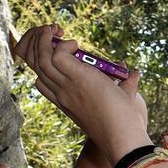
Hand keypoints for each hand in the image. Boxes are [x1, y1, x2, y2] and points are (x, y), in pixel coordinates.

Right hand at [14, 24, 151, 161]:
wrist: (124, 138)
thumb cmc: (124, 124)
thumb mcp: (121, 99)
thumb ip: (126, 84)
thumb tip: (134, 73)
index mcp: (65, 99)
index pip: (40, 79)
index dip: (40, 60)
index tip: (57, 47)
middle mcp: (61, 93)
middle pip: (33, 63)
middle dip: (36, 42)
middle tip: (53, 31)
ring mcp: (67, 87)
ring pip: (40, 58)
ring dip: (44, 38)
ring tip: (55, 29)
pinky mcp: (77, 79)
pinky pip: (57, 55)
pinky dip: (64, 44)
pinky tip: (77, 43)